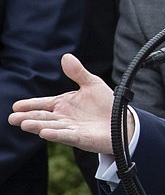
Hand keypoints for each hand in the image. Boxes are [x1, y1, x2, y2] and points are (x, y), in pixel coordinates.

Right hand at [8, 53, 126, 153]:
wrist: (123, 121)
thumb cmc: (106, 104)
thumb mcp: (92, 84)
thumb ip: (78, 72)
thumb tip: (66, 56)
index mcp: (63, 104)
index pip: (43, 104)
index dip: (30, 104)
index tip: (16, 105)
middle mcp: (64, 117)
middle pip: (42, 117)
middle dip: (27, 117)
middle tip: (12, 118)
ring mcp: (71, 128)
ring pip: (51, 127)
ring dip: (37, 126)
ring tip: (24, 124)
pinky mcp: (81, 138)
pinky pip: (67, 136)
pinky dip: (56, 134)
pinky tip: (45, 133)